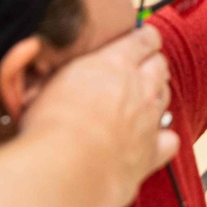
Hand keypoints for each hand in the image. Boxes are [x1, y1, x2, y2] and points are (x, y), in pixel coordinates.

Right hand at [16, 26, 178, 206]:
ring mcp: (149, 120)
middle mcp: (140, 88)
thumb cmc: (49, 124)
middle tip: (141, 68)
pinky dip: (164, 136)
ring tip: (143, 98)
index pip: (144, 39)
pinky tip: (154, 138)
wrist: (68, 169)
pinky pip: (170, 138)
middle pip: (159, 67)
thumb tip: (36, 54)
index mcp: (115, 63)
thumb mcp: (45, 83)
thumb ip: (56, 69)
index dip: (145, 38)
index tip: (141, 38)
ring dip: (157, 95)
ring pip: (165, 98)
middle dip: (153, 64)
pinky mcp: (151, 153)